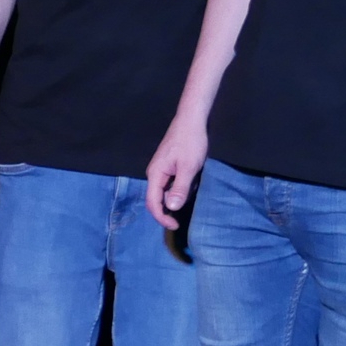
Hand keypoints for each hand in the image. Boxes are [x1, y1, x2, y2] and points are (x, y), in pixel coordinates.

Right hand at [146, 116, 207, 230]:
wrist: (191, 120)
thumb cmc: (190, 142)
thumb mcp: (189, 167)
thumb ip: (180, 188)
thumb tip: (173, 208)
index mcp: (155, 174)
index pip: (153, 203)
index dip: (162, 217)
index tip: (174, 226)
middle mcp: (154, 174)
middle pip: (157, 199)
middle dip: (170, 208)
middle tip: (186, 211)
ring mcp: (160, 170)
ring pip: (165, 192)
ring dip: (178, 196)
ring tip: (193, 188)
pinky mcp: (168, 166)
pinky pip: (171, 184)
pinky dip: (180, 188)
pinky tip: (192, 181)